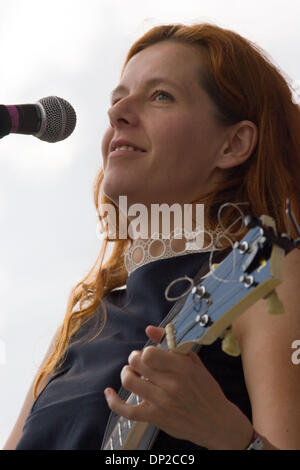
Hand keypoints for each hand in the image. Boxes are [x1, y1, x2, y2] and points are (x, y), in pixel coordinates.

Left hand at [104, 325, 252, 448]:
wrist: (216, 421)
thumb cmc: (206, 389)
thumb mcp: (194, 362)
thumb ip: (171, 343)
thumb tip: (149, 328)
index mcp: (182, 367)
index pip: (149, 353)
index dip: (145, 352)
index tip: (149, 355)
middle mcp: (171, 384)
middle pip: (137, 363)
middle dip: (134, 359)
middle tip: (139, 362)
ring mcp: (162, 402)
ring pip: (130, 382)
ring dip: (127, 373)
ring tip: (132, 373)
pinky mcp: (155, 418)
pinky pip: (127, 411)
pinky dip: (114, 401)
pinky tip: (109, 392)